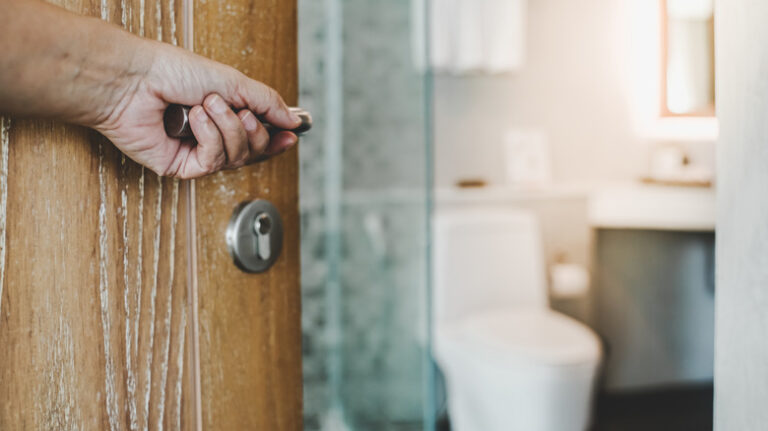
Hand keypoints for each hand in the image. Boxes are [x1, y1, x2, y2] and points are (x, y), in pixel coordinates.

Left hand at [92, 41, 300, 178]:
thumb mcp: (232, 81)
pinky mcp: (180, 166)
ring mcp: (195, 152)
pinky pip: (212, 161)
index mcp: (222, 114)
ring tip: (206, 106)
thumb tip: (293, 121)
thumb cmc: (170, 71)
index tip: (291, 134)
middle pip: (252, 151)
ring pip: (236, 158)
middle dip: (251, 130)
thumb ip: (267, 102)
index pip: (257, 136)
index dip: (275, 139)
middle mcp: (210, 135)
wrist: (133, 79)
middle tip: (239, 111)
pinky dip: (209, 137)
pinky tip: (194, 120)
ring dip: (227, 128)